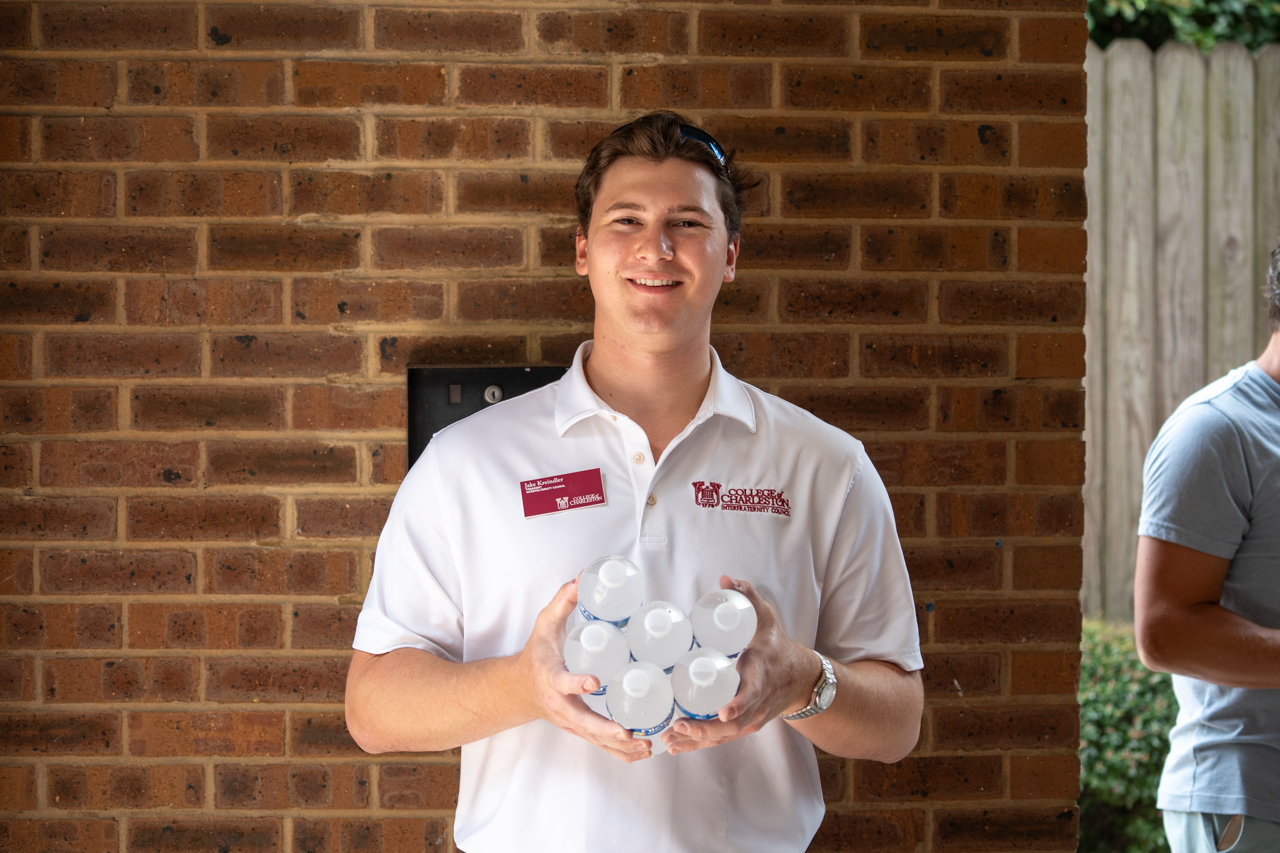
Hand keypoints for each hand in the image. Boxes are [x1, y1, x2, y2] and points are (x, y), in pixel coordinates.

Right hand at [517, 578, 651, 761]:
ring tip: (646, 745)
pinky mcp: (579, 730)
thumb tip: (582, 577)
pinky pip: (599, 745)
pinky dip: (620, 753)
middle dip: (605, 730)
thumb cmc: (536, 655)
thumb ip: (563, 601)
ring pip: (594, 740)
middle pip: (582, 723)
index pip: (562, 682)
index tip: (593, 681)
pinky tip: (642, 752)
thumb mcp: (545, 624)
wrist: (518, 688)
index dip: (576, 683)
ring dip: (619, 747)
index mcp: (551, 678)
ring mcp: (569, 722)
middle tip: (628, 732)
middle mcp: (560, 705)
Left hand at [661, 576, 818, 754]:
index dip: (739, 704)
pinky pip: (720, 739)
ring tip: (670, 739)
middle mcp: (758, 704)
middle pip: (733, 725)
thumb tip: (727, 579)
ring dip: (697, 741)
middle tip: (678, 726)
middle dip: (705, 729)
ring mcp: (751, 719)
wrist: (799, 678)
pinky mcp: (743, 726)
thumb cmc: (776, 646)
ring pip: (724, 737)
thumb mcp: (766, 618)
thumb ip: (748, 597)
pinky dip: (699, 744)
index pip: (753, 694)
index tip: (723, 712)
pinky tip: (676, 746)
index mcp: (762, 677)